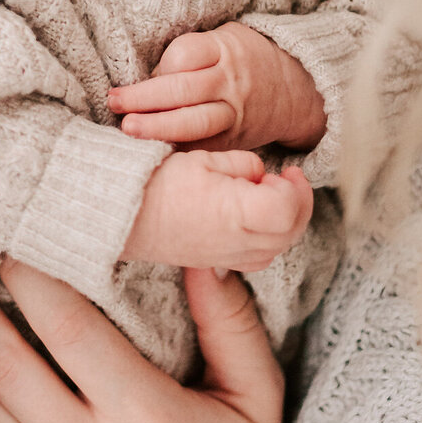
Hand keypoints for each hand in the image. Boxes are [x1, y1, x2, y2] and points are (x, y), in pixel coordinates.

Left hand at [110, 25, 326, 152]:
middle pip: (183, 90)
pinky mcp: (233, 140)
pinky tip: (152, 151)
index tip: (139, 75)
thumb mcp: (224, 37)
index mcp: (225, 50)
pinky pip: (202, 147)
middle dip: (144, 98)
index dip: (158, 66)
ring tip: (128, 129)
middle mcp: (230, 82)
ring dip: (157, 127)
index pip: (185, 54)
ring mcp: (233, 114)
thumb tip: (146, 77)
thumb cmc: (243, 60)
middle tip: (115, 103)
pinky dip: (176, 149)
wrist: (294, 92)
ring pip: (194, 123)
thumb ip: (190, 51)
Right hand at [122, 148, 313, 270]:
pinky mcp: (218, 264)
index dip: (296, 189)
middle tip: (289, 179)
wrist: (121, 216)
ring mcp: (228, 257)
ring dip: (287, 222)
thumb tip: (261, 175)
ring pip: (279, 248)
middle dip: (300, 202)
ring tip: (272, 196)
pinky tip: (255, 219)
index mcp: (237, 212)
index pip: (288, 209)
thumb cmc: (157, 183)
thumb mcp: (203, 158)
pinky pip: (259, 258)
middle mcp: (237, 242)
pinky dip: (270, 239)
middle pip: (291, 231)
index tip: (287, 171)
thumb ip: (244, 164)